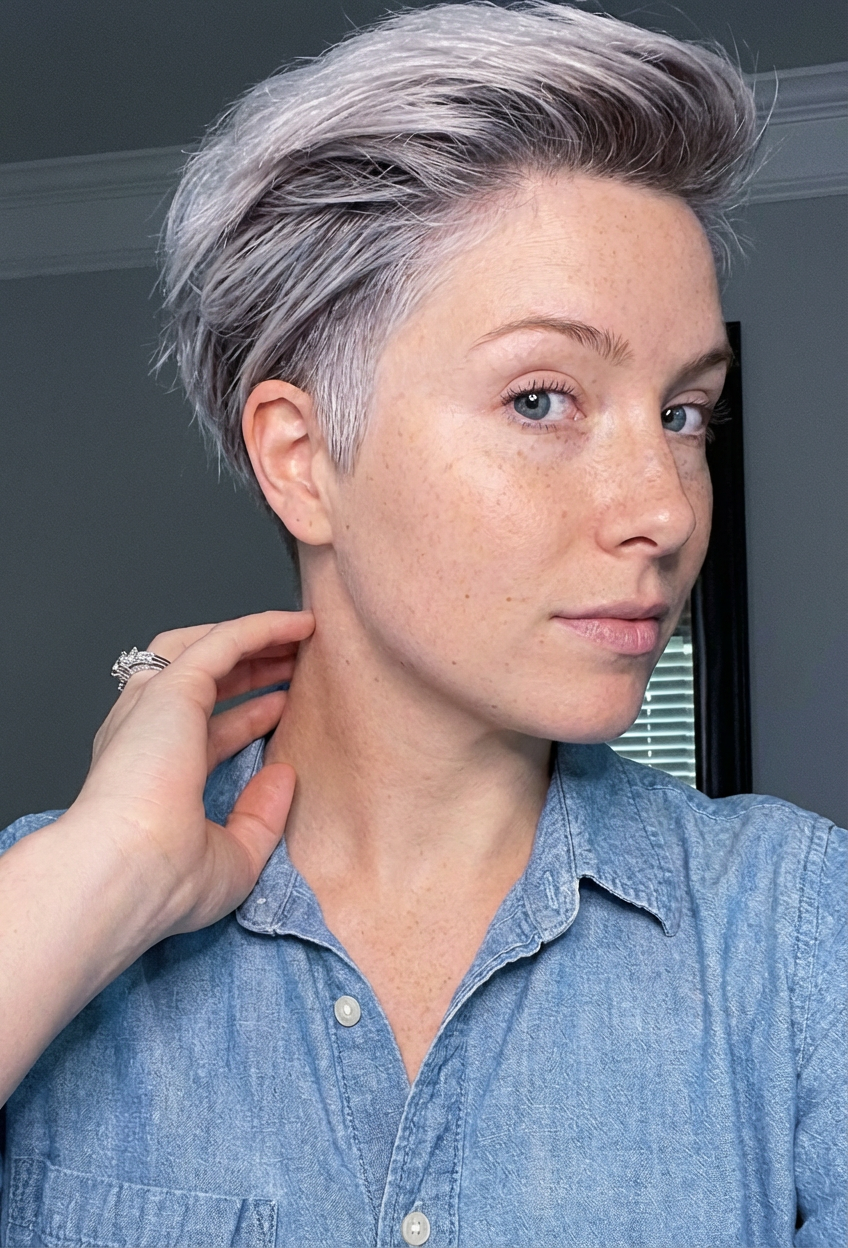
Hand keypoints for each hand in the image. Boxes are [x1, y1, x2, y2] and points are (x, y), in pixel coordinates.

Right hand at [0, 609, 312, 1104]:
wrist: (125, 873)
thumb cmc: (163, 882)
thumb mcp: (232, 858)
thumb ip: (260, 816)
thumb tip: (286, 775)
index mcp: (154, 775)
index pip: (205, 731)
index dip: (247, 717)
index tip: (282, 708)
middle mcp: (147, 733)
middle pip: (202, 680)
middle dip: (250, 668)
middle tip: (294, 662)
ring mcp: (153, 707)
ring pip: (203, 647)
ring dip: (252, 638)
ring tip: (298, 633)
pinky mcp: (171, 688)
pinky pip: (224, 640)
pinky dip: (261, 627)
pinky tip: (298, 624)